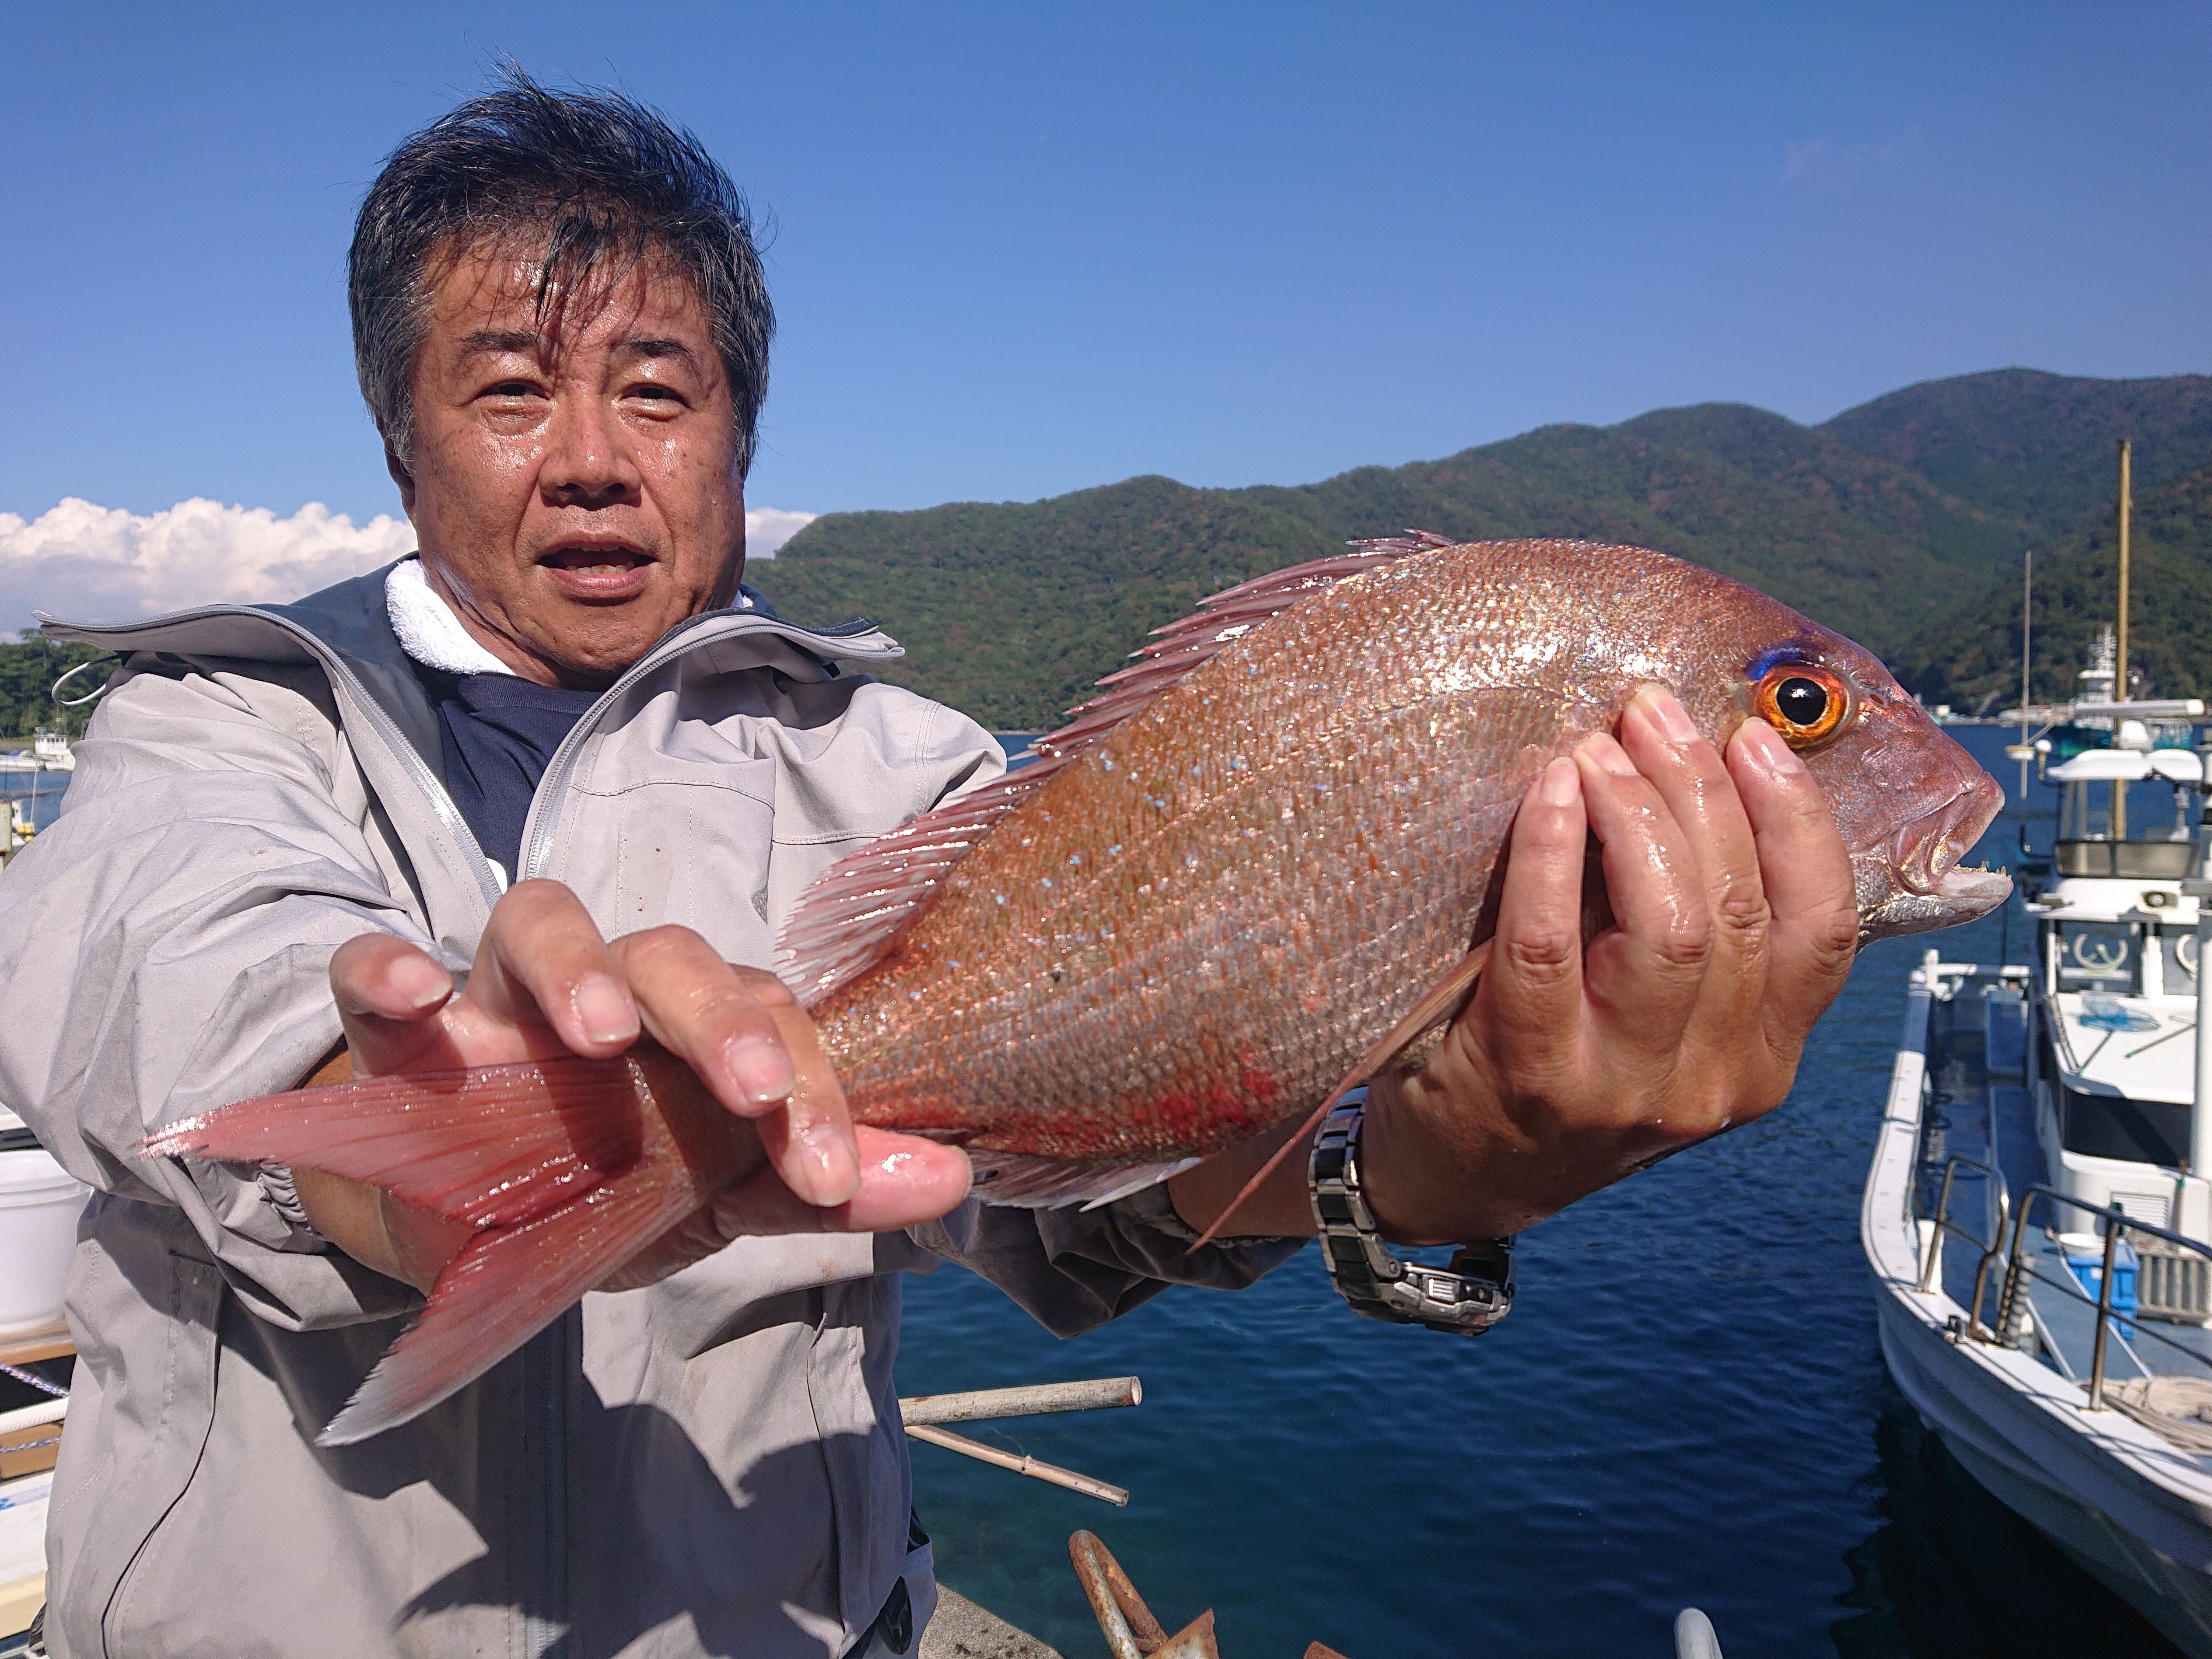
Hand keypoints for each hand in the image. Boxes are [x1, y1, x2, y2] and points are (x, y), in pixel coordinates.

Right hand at [295, 880, 971, 1290]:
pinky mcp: (395, 1027)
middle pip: (669, 952)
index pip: (767, 1017)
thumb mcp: (718, 1201)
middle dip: (719, 1014)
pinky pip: (370, 970)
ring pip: (539, 919)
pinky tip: (410, 990)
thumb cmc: (605, 1189)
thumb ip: (822, 1188)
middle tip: (753, 1092)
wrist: (459, 1231)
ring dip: (576, 964)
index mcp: (690, 1025)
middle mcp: (605, 987)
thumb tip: (952, 1178)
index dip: (810, 1087)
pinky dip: (385, 968)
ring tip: (601, 1032)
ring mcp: (496, 996)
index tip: (832, 1175)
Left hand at [1169, 686, 1856, 1241]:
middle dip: (1702, 790)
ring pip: (1668, 928)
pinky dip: (1553, 852)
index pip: (1823, 930)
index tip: (1752, 736)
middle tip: (1649, 713)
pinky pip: (1551, 943)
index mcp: (1762, 1061)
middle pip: (1738, 912)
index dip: (1796, 821)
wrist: (1456, 1172)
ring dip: (1636, 813)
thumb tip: (1715, 763)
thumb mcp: (1662, 1014)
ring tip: (1599, 747)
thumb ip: (1703, 924)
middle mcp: (1709, 1085)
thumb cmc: (1562, 1055)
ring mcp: (1623, 1091)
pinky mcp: (1531, 1078)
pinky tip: (1550, 792)